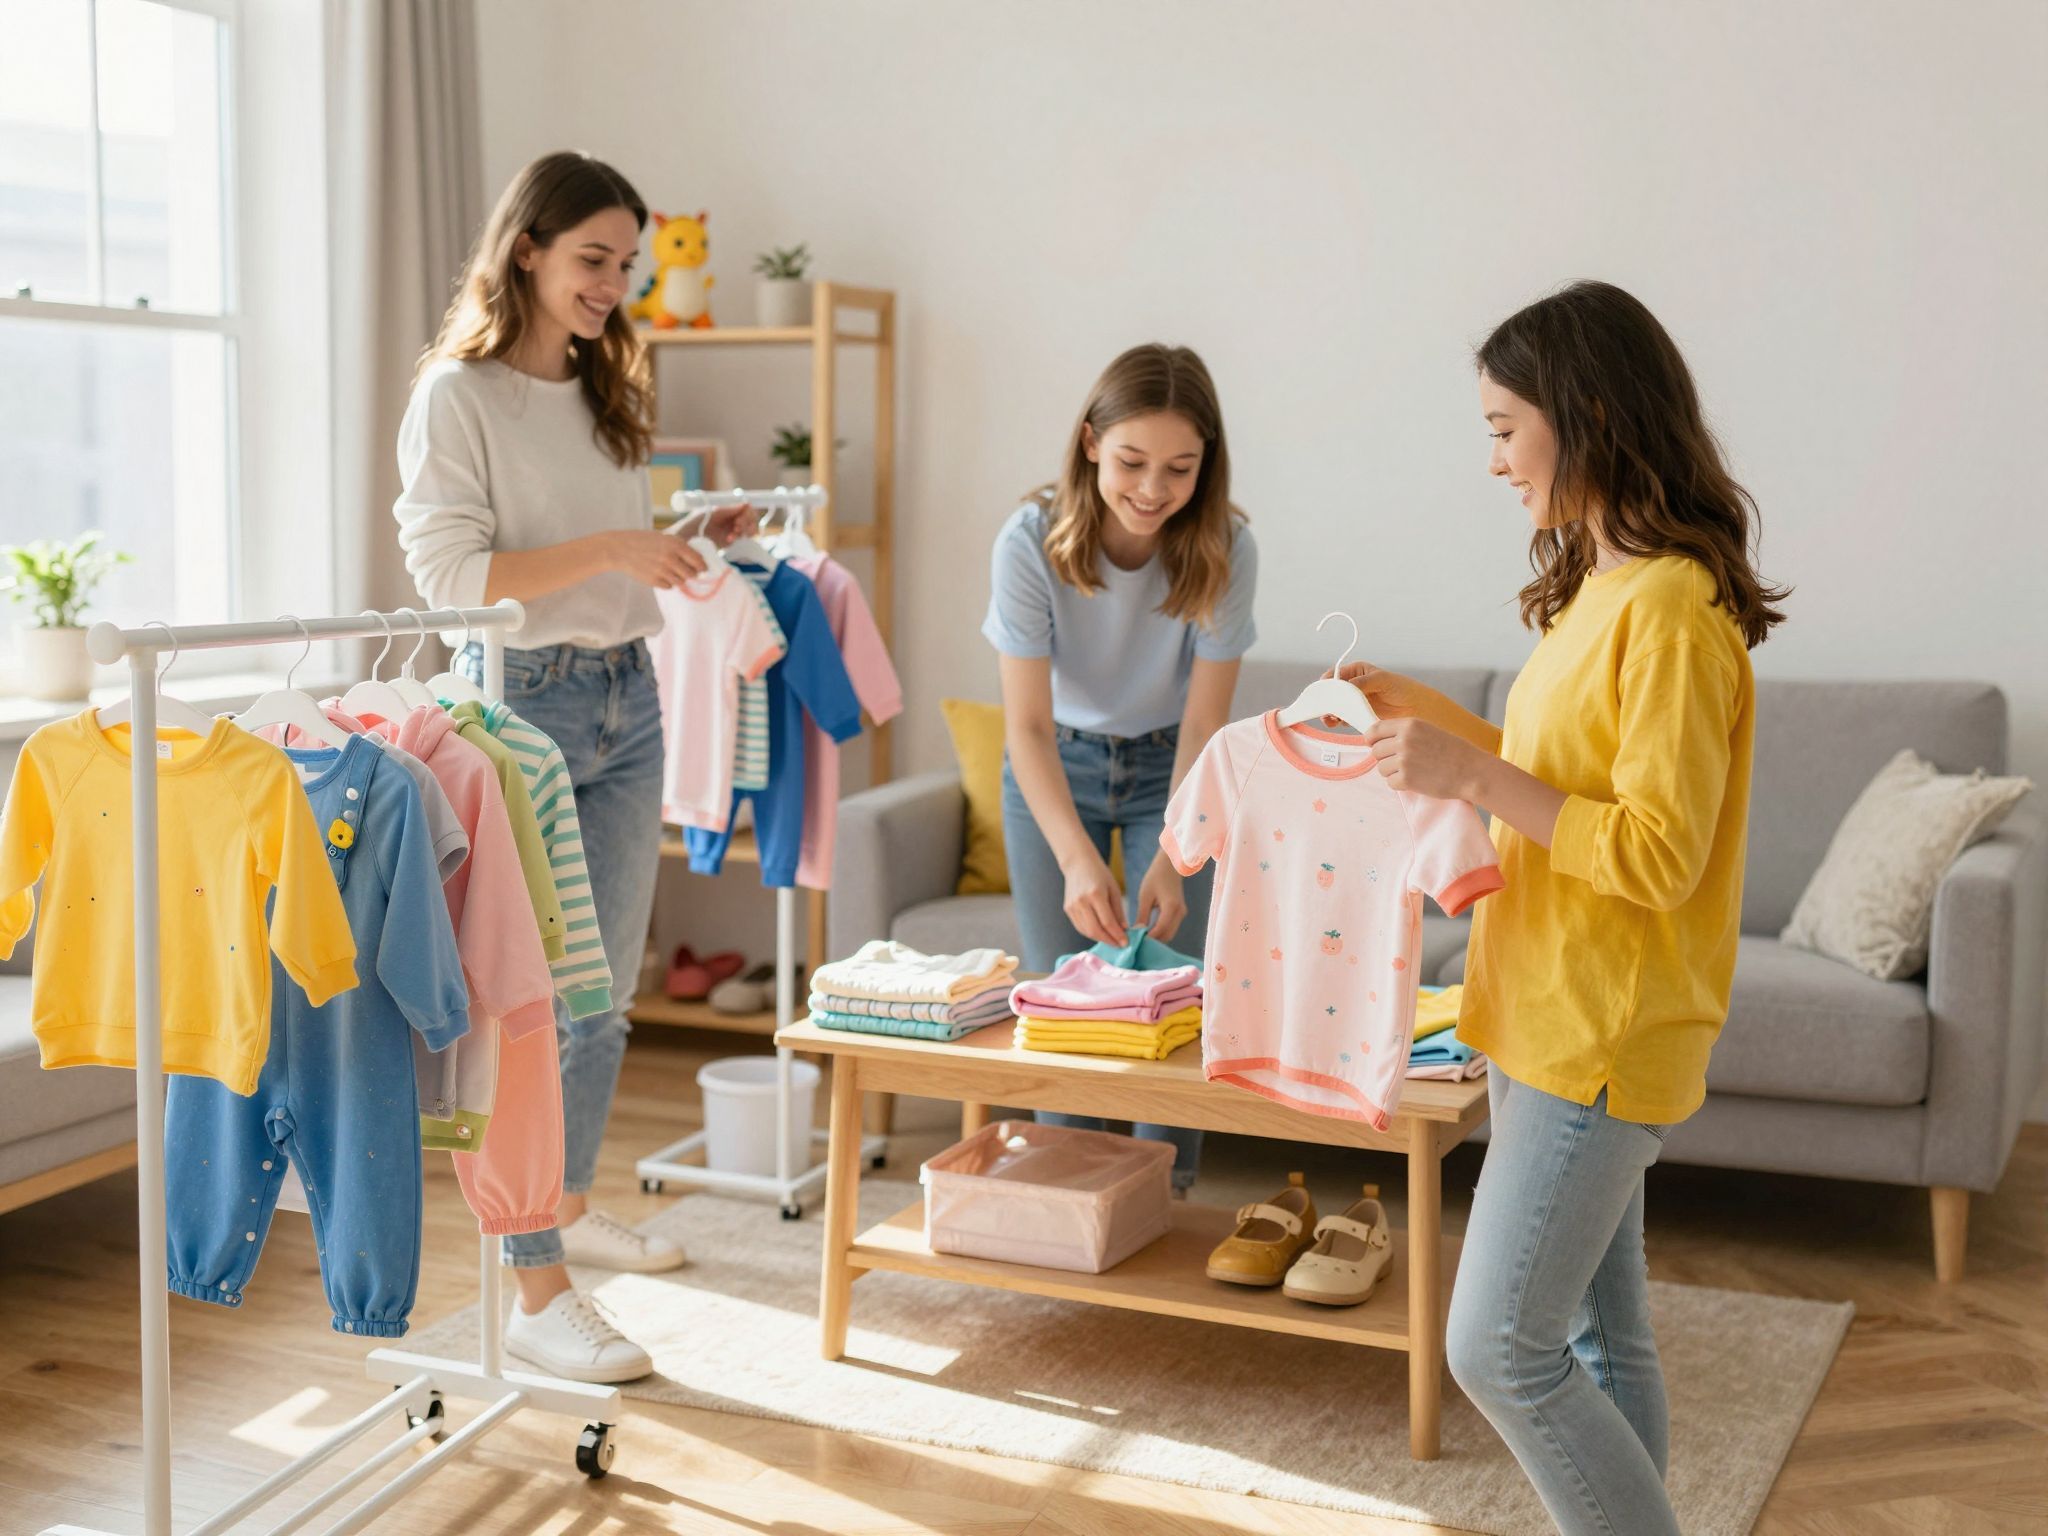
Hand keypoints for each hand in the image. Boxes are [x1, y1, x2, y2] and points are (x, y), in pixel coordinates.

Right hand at [606, 529, 709, 587]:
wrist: (619, 549)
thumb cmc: (641, 540)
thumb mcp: (663, 537)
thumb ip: (679, 546)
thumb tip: (697, 558)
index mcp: (675, 545)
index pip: (698, 561)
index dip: (703, 566)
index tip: (703, 569)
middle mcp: (670, 559)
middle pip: (691, 574)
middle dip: (691, 573)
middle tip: (686, 571)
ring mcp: (662, 571)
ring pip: (681, 582)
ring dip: (678, 578)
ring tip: (669, 570)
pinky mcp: (654, 581)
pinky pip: (669, 586)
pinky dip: (667, 582)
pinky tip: (659, 574)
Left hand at [703, 502, 759, 546]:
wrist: (692, 534)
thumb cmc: (701, 519)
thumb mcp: (715, 512)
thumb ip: (730, 509)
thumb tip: (746, 504)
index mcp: (732, 508)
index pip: (748, 508)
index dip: (747, 514)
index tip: (739, 518)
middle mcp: (736, 517)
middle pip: (752, 519)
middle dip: (746, 523)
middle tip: (737, 526)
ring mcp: (735, 528)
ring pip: (750, 529)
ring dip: (744, 531)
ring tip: (734, 533)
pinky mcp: (733, 538)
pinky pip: (742, 538)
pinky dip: (738, 538)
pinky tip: (729, 539)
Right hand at [1060, 849, 1128, 949]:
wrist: (1078, 863)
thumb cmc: (1100, 874)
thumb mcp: (1114, 889)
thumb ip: (1118, 911)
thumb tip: (1123, 930)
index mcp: (1095, 894)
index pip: (1107, 922)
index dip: (1117, 935)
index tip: (1126, 943)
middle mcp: (1081, 902)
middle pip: (1095, 930)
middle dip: (1109, 940)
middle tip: (1119, 944)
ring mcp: (1072, 906)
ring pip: (1086, 931)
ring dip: (1100, 938)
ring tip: (1111, 939)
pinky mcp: (1067, 909)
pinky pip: (1080, 927)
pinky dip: (1091, 933)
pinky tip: (1100, 933)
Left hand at [1134, 852, 1187, 943]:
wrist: (1170, 865)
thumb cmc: (1156, 877)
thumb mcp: (1145, 896)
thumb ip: (1142, 916)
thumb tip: (1136, 933)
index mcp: (1171, 907)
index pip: (1159, 930)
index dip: (1147, 939)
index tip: (1134, 943)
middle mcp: (1180, 913)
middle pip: (1166, 936)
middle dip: (1152, 942)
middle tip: (1135, 944)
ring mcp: (1182, 914)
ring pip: (1169, 934)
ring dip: (1156, 938)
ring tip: (1140, 939)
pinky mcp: (1180, 913)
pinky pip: (1170, 928)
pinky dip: (1160, 933)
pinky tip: (1147, 933)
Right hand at [1323, 661, 1429, 723]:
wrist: (1416, 708)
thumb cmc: (1402, 688)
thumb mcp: (1382, 680)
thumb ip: (1362, 682)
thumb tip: (1345, 686)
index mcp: (1356, 671)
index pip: (1335, 675)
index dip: (1327, 683)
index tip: (1323, 693)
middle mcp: (1353, 685)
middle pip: (1331, 692)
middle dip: (1326, 700)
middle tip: (1325, 709)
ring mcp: (1354, 701)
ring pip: (1334, 705)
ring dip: (1330, 712)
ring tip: (1331, 718)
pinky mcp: (1357, 715)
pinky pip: (1342, 717)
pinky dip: (1337, 720)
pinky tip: (1337, 722)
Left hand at [1364, 716, 1482, 800]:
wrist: (1472, 771)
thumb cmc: (1453, 751)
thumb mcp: (1428, 730)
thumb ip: (1405, 733)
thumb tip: (1376, 740)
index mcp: (1409, 724)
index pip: (1374, 730)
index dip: (1372, 739)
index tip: (1374, 745)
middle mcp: (1404, 740)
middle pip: (1376, 751)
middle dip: (1385, 758)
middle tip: (1403, 763)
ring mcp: (1404, 760)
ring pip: (1381, 768)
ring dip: (1393, 772)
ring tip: (1414, 771)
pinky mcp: (1406, 779)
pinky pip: (1390, 783)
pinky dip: (1400, 784)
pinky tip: (1417, 781)